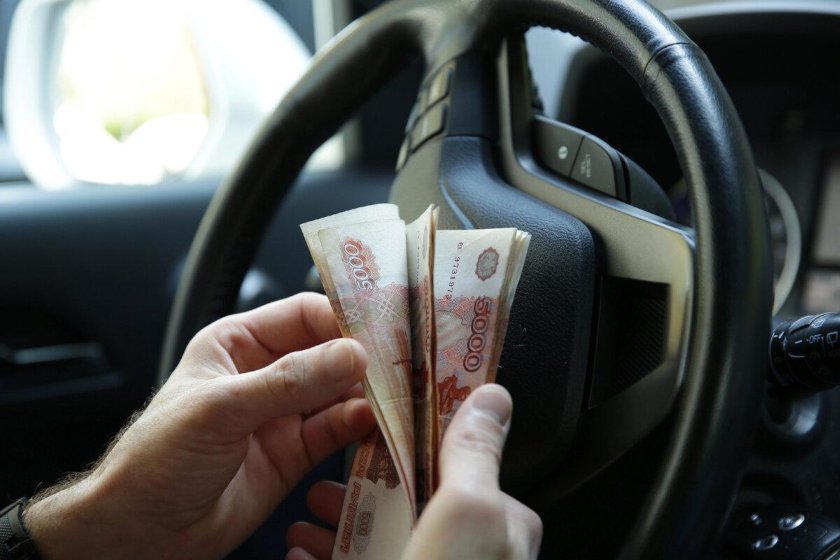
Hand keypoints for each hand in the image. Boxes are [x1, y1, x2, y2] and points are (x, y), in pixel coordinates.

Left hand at [25, 292, 375, 558]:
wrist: (142, 532)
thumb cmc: (157, 458)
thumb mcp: (220, 408)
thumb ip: (288, 381)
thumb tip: (350, 355)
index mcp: (238, 344)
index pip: (303, 315)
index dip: (343, 317)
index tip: (382, 325)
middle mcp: (265, 374)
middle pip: (329, 354)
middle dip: (364, 357)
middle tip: (402, 362)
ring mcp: (283, 416)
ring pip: (339, 394)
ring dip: (368, 394)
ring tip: (397, 395)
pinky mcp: (295, 454)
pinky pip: (337, 433)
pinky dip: (360, 428)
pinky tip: (376, 424)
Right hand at [287, 384, 541, 559]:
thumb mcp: (469, 513)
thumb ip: (476, 453)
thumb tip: (494, 397)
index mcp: (498, 524)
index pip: (454, 462)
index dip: (411, 440)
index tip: (372, 424)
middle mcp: (469, 548)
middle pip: (406, 499)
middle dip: (359, 485)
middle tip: (323, 479)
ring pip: (378, 537)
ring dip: (335, 522)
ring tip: (304, 517)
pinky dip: (325, 556)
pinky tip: (302, 552)